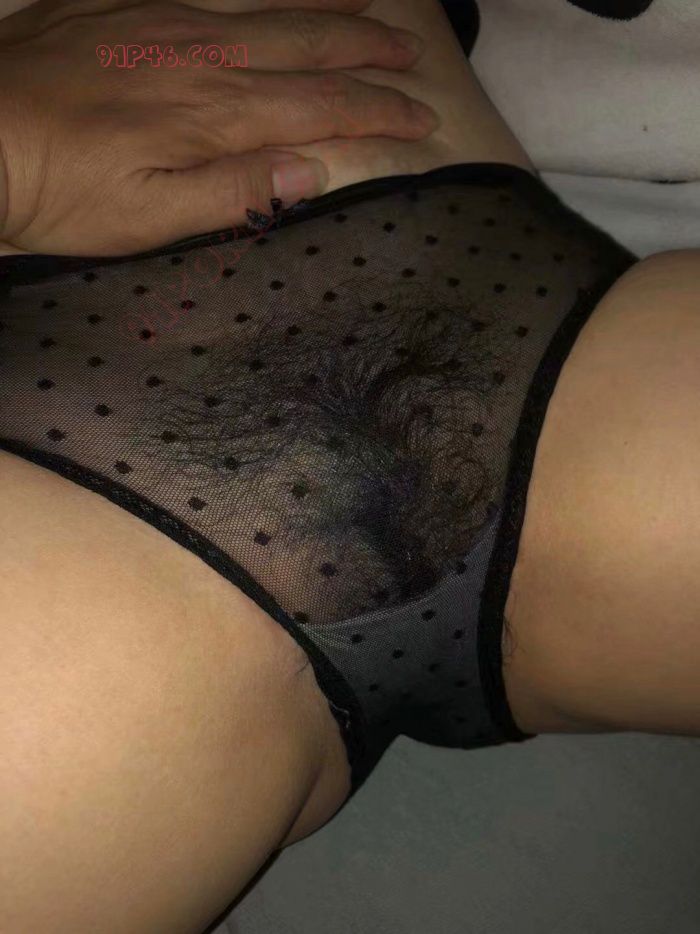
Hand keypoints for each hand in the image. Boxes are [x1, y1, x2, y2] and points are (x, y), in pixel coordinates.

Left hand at [0, 0, 436, 255]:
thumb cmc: (60, 193)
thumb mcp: (150, 219)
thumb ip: (235, 192)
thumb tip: (312, 170)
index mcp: (216, 115)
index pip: (321, 107)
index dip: (377, 112)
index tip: (419, 119)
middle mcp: (202, 55)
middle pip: (307, 44)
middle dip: (368, 50)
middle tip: (412, 57)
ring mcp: (164, 21)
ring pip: (268, 6)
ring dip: (326, 9)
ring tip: (369, 6)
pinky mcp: (126, 6)